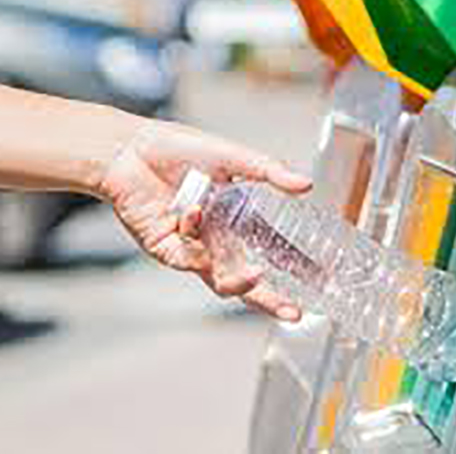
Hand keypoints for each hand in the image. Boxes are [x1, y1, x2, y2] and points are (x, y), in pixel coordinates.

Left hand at [99, 120, 311, 320]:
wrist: (128, 149)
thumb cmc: (178, 149)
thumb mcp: (232, 156)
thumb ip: (269, 171)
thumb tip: (306, 185)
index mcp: (240, 219)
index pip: (275, 249)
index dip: (298, 266)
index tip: (322, 279)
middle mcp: (220, 239)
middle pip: (252, 279)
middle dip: (273, 300)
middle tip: (296, 311)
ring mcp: (195, 248)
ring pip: (222, 281)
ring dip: (241, 284)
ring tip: (258, 277)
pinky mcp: (168, 250)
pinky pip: (189, 256)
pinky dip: (195, 232)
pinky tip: (193, 208)